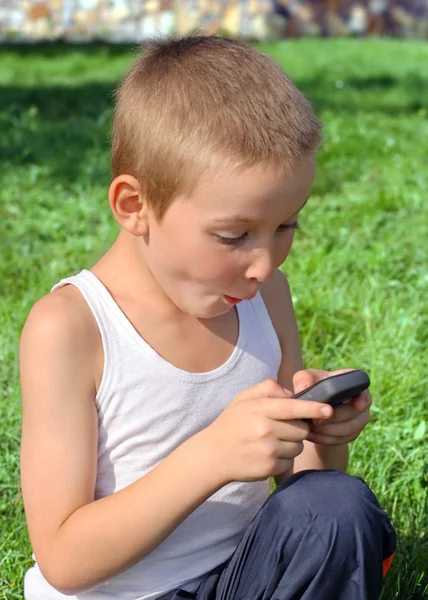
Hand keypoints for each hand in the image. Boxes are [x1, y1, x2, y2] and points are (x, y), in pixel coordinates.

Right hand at [204, 378, 332, 483]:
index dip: (314, 409)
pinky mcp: (269, 468)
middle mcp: (265, 430)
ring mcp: (268, 451)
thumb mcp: (244, 398)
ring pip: (297, 447)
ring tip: (270, 442)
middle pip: (301, 429)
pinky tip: (266, 454)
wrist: (213, 455)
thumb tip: (292, 394)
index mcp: (261, 410)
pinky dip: (283, 459)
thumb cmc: (233, 423)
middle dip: (297, 428)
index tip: (329, 410)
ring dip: (290, 444)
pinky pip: (289, 462)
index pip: (294, 407)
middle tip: (280, 428)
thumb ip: (268, 388)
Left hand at [293, 369, 371, 445]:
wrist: (315, 408)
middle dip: (333, 418)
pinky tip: (310, 436)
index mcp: (353, 384)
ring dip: (327, 431)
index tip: (358, 406)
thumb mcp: (306, 379)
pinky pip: (342, 439)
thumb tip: (303, 387)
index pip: (364, 389)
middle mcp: (361, 401)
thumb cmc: (313, 387)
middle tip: (314, 420)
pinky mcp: (352, 433)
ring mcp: (359, 419)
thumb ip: (304, 378)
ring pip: (348, 429)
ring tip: (309, 428)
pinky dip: (325, 439)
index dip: (363, 398)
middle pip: (353, 413)